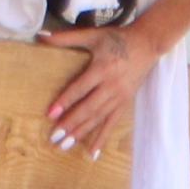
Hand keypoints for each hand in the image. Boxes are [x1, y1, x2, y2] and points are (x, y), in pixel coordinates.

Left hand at [40, 24, 155, 155]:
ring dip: (82, 133)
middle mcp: (111, 86)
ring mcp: (119, 97)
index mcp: (102, 69)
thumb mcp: (93, 35)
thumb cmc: (118, 38)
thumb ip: (67, 38)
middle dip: (71, 124)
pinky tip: (92, 153)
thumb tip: (41, 36)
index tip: (51, 114)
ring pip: (98, 119)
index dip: (65, 101)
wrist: (148, 44)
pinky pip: (111, 124)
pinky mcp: (124, 103)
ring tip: (66, 146)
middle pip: (88, 108)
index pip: (80, 89)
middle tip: (54, 138)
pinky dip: (101, 139)